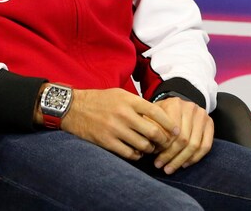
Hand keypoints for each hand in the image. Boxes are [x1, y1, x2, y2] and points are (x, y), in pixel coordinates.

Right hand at [60, 88, 178, 160]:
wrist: (74, 108)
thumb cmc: (100, 100)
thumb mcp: (120, 94)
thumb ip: (138, 104)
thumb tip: (159, 116)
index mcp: (129, 100)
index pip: (156, 112)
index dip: (169, 123)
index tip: (177, 131)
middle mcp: (124, 114)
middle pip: (152, 131)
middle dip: (162, 140)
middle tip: (165, 143)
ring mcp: (115, 129)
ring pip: (142, 145)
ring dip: (150, 149)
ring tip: (150, 148)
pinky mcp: (106, 141)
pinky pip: (128, 153)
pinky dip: (136, 155)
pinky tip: (137, 152)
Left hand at [151, 96, 213, 173]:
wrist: (178, 105)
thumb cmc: (162, 114)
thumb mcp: (152, 116)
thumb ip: (150, 128)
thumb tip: (147, 147)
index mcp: (175, 104)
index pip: (172, 131)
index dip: (164, 148)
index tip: (154, 159)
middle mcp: (191, 107)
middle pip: (184, 139)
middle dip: (171, 156)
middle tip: (161, 167)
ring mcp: (202, 115)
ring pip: (195, 144)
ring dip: (182, 160)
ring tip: (170, 169)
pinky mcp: (210, 123)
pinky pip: (206, 145)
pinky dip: (195, 158)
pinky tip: (184, 164)